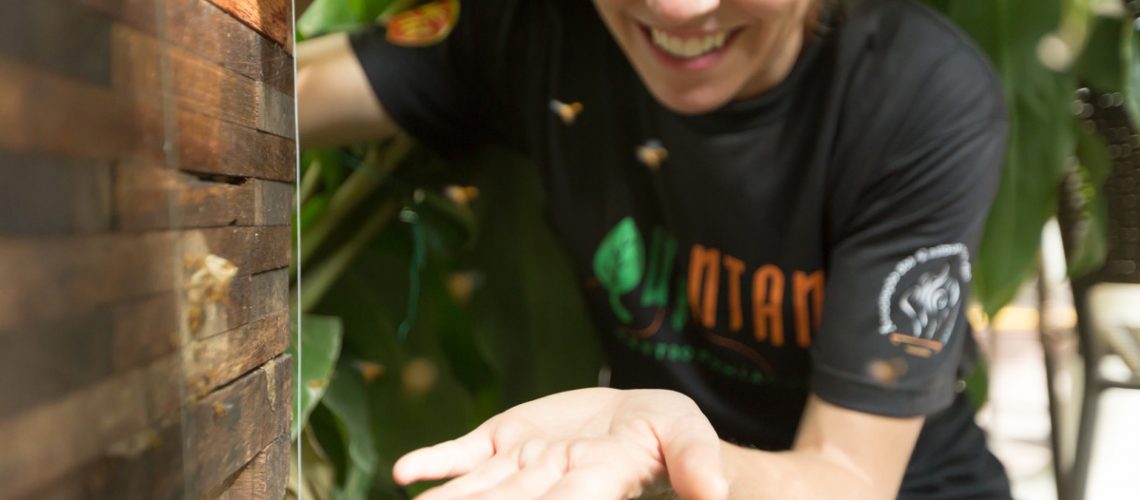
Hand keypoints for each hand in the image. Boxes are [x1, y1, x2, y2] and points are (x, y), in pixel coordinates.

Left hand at [393, 388, 728, 499]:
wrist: (633, 416)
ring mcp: (521, 463)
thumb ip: (695, 461)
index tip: (540, 493)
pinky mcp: (501, 440)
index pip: (568, 499)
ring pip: (478, 488)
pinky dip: (436, 462)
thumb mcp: (687, 436)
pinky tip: (406, 473)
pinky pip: (464, 454)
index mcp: (597, 483)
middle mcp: (550, 483)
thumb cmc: (666, 433)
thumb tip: (716, 490)